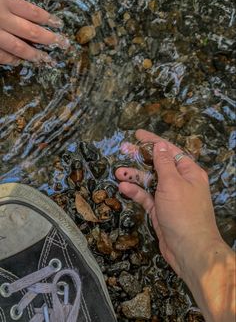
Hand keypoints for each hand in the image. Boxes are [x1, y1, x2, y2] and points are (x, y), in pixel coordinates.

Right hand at [0, 0, 68, 64]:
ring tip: (46, 59)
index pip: (32, 11)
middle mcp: (1, 18)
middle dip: (49, 39)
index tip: (59, 24)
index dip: (48, 18)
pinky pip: (2, 56)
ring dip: (34, 54)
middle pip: (31, 31)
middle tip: (63, 44)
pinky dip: (11, 59)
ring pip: (18, 47)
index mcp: (3, 1)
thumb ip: (7, 3)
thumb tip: (23, 13)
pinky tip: (19, 62)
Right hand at [116, 129, 221, 275]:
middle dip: (140, 157)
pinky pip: (146, 196)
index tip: (137, 134)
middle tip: (123, 149)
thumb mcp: (173, 184)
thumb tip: (160, 145)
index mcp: (188, 172)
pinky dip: (136, 191)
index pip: (169, 150)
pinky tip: (123, 188)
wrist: (190, 250)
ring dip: (134, 175)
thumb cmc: (185, 214)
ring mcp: (170, 197)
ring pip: (150, 180)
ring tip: (117, 171)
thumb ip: (163, 163)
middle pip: (157, 164)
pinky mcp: (161, 210)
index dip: (153, 141)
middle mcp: (180, 182)